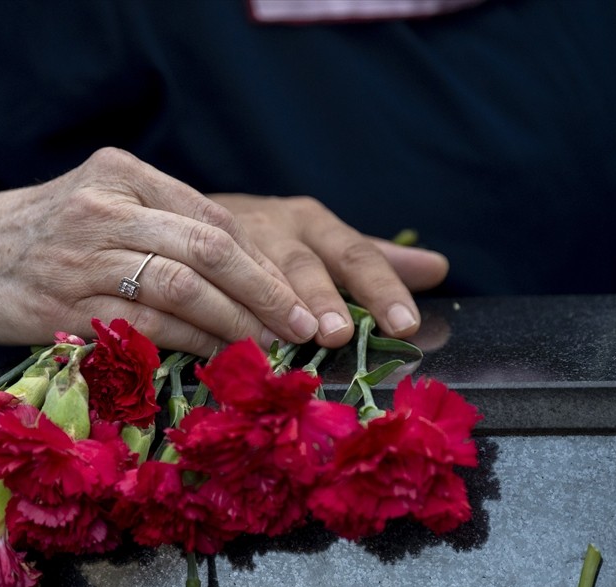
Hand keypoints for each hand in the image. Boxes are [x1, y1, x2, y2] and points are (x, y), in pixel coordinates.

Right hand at [0, 148, 322, 354]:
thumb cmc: (34, 234)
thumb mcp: (95, 203)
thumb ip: (158, 224)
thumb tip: (240, 272)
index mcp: (119, 171)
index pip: (211, 217)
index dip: (262, 261)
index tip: (296, 293)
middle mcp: (104, 206)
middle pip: (208, 249)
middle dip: (265, 292)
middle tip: (302, 326)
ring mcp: (81, 256)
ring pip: (182, 288)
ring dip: (235, 323)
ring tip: (270, 347)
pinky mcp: (64, 305)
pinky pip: (144, 326)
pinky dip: (189, 344)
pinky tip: (217, 357)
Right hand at [208, 194, 448, 347]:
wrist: (176, 212)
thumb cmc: (265, 236)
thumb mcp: (321, 240)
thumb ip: (374, 258)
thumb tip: (438, 268)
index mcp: (309, 221)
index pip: (354, 253)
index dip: (380, 287)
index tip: (405, 323)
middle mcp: (270, 226)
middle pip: (301, 263)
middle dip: (319, 298)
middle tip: (337, 334)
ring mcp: (223, 241)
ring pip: (248, 271)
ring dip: (266, 308)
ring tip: (286, 341)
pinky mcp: (184, 256)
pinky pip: (198, 287)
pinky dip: (214, 319)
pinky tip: (229, 345)